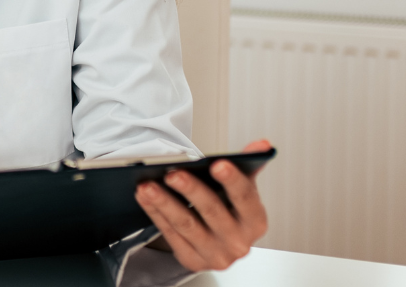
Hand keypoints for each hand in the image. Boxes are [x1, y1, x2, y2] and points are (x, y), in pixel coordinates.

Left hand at [135, 139, 271, 271]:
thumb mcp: (242, 189)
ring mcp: (215, 254)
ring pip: (186, 225)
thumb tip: (261, 145)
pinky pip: (170, 235)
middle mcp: (238, 242)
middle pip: (212, 212)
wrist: (221, 244)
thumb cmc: (231, 212)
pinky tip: (144, 197)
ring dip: (164, 203)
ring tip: (148, 184)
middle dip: (191, 190)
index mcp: (255, 222)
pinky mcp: (192, 260)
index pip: (245, 198)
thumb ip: (249, 164)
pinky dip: (155, 214)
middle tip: (173, 173)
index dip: (232, 181)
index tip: (218, 164)